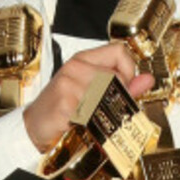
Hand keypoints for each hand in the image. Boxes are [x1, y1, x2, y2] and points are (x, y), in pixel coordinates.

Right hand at [23, 43, 152, 152]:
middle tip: (105, 109)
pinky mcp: (66, 102)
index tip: (124, 86)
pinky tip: (82, 125)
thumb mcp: (91, 93)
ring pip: (108, 95)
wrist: (32, 128)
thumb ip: (122, 85)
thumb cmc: (60, 110)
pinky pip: (94, 111)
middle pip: (117, 76)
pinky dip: (93, 123)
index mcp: (83, 60)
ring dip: (104, 112)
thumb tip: (148, 80)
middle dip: (117, 97)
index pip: (119, 51)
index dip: (128, 70)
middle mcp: (76, 67)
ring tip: (91, 118)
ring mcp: (70, 84)